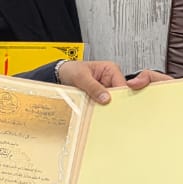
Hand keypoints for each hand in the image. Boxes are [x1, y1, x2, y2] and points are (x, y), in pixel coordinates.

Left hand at [57, 60, 171, 103]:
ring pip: (111, 102)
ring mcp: (105, 90)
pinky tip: (95, 113)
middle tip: (106, 111)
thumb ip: (93, 87)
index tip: (116, 105)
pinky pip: (103, 105)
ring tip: (97, 111)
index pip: (122, 85)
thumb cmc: (71, 70)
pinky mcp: (99, 97)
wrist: (60, 75)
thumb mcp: (81, 77)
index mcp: (111, 70)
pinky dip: (99, 110)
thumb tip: (105, 98)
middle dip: (113, 104)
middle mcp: (110, 80)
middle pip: (119, 96)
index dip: (121, 97)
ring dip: (105, 108)